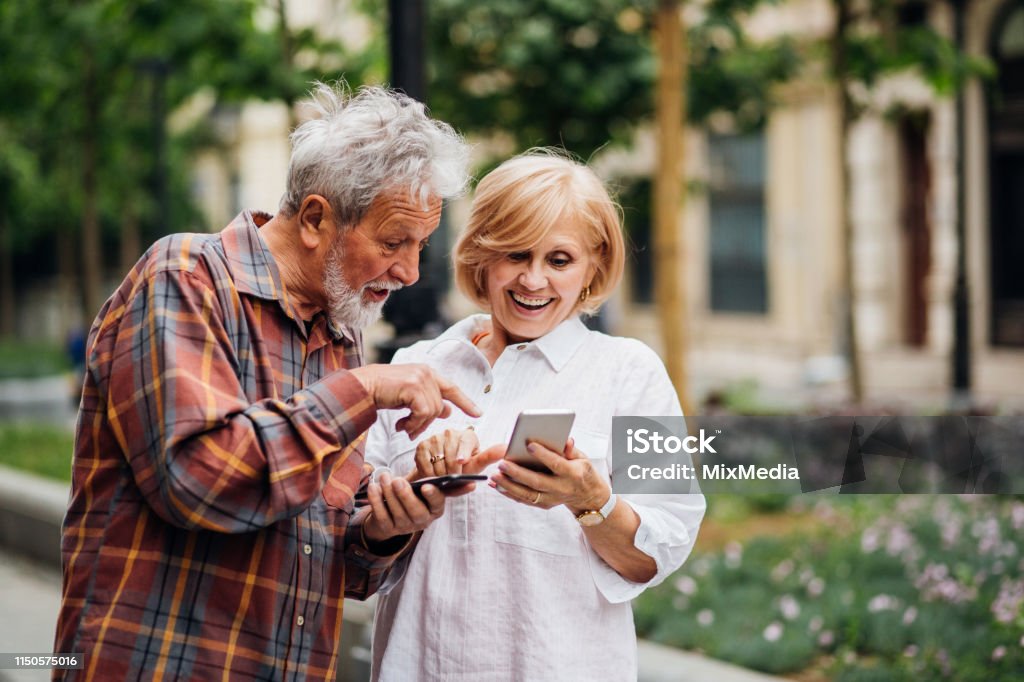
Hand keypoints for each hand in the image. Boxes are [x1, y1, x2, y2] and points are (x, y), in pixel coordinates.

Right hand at [350, 363, 480, 438]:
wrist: (362, 387)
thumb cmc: (383, 392)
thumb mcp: (409, 398)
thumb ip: (428, 401)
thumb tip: (448, 411)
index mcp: (427, 372)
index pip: (452, 388)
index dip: (465, 402)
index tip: (478, 414)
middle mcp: (426, 372)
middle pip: (440, 405)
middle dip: (426, 423)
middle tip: (411, 432)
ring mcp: (420, 378)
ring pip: (432, 411)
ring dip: (418, 425)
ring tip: (404, 429)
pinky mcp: (413, 386)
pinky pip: (423, 412)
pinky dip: (414, 424)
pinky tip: (401, 426)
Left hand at [362, 470, 446, 543]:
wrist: (390, 514)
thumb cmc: (409, 494)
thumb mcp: (419, 488)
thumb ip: (421, 480)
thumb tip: (422, 468)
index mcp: (434, 508)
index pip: (437, 503)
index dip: (432, 496)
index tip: (425, 486)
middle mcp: (422, 520)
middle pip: (417, 513)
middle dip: (406, 496)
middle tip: (397, 481)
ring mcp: (405, 527)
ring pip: (398, 513)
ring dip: (389, 493)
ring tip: (384, 477)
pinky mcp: (388, 529)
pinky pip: (382, 516)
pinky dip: (376, 501)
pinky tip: (374, 487)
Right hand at [408, 428, 505, 478]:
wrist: (441, 473)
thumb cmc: (462, 468)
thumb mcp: (476, 465)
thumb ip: (490, 457)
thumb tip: (506, 448)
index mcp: (467, 435)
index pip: (466, 442)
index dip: (463, 452)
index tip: (462, 461)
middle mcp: (450, 432)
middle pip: (451, 454)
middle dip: (452, 470)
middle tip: (453, 478)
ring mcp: (435, 437)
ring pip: (437, 460)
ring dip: (440, 473)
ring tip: (444, 477)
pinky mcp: (422, 444)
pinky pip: (425, 462)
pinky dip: (429, 473)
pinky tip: (433, 475)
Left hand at [489, 438, 609, 513]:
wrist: (588, 497)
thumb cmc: (581, 470)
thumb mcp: (583, 458)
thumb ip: (571, 449)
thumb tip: (565, 439)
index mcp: (572, 474)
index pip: (556, 464)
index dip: (544, 455)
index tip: (529, 444)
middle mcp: (561, 489)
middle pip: (537, 482)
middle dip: (518, 473)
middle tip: (502, 463)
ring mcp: (552, 499)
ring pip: (527, 494)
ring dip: (508, 486)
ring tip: (494, 476)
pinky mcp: (544, 505)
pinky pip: (524, 500)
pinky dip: (508, 493)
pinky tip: (496, 485)